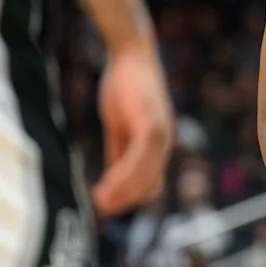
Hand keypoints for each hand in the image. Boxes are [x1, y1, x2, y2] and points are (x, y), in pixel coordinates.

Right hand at [92, 38, 174, 217]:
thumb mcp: (119, 124)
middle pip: (150, 184)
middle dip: (125, 200)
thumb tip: (114, 175)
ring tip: (99, 202)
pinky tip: (105, 183)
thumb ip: (120, 149)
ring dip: (122, 192)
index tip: (107, 208)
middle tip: (99, 211)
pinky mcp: (153, 124)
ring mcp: (161, 133)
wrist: (132, 55)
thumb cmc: (125, 86)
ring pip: (145, 175)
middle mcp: (166, 142)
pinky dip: (123, 174)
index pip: (151, 182)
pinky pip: (140, 157)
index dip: (130, 198)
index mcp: (159, 144)